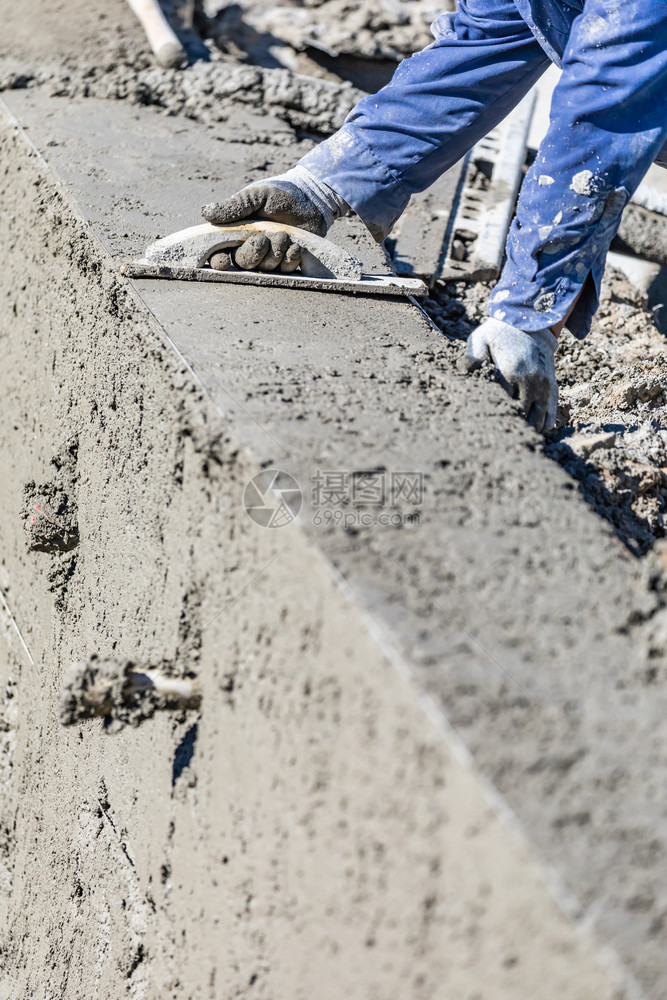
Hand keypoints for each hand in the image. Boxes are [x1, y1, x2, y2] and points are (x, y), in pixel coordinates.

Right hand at [202, 165, 347, 272]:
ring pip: (265, 268)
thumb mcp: (255, 196)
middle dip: (252, 254)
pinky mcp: (289, 261)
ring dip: (275, 252)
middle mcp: (251, 247)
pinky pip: (286, 270)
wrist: (311, 197)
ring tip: (284, 234)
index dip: (219, 261)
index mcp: (237, 233)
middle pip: (243, 264)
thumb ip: (232, 207)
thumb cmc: (280, 193)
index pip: (221, 253)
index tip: (224, 261)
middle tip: (262, 239)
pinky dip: (290, 258)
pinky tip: (295, 245)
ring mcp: (271, 256)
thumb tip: (205, 212)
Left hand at [460, 318, 558, 431]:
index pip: (501, 404)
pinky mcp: (552, 388)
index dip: (491, 414)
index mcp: (510, 372)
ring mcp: (543, 386)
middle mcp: (530, 381)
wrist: (531, 323)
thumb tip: (463, 370)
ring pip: (537, 420)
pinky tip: (532, 428)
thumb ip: (473, 356)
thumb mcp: (481, 339)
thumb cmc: (501, 333)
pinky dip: (543, 425)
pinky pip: (550, 415)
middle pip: (519, 416)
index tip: (482, 419)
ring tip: (513, 432)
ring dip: (526, 429)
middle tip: (496, 430)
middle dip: (508, 424)